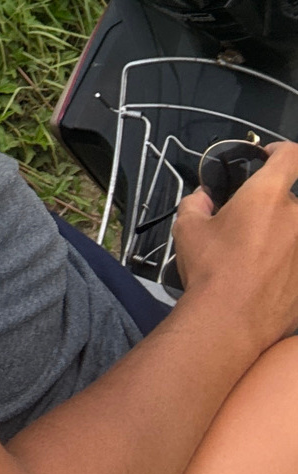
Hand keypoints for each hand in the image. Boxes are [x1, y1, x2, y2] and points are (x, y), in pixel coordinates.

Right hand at [174, 141, 297, 351]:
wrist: (230, 322)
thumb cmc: (210, 269)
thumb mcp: (187, 227)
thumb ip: (197, 202)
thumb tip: (203, 199)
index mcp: (267, 195)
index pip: (290, 155)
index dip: (279, 150)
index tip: (267, 157)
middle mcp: (297, 217)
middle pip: (292, 200)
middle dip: (272, 208)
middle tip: (247, 225)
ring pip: (294, 233)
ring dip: (280, 238)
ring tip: (256, 257)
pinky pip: (297, 261)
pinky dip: (286, 265)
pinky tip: (265, 280)